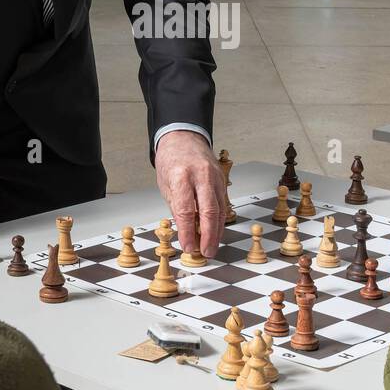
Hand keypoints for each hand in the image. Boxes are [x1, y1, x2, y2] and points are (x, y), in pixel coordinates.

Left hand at [154, 131, 225, 257]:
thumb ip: (177, 207)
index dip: (187, 232)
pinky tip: (216, 231)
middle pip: (209, 211)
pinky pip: (223, 203)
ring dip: (217, 231)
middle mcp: (201, 175)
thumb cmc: (171, 160)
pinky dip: (220, 220)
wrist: (184, 137)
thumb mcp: (165, 184)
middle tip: (206, 252)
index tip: (188, 247)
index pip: (186, 210)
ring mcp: (215, 176)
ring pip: (220, 209)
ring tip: (211, 247)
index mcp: (182, 175)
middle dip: (208, 236)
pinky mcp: (222, 179)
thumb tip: (186, 232)